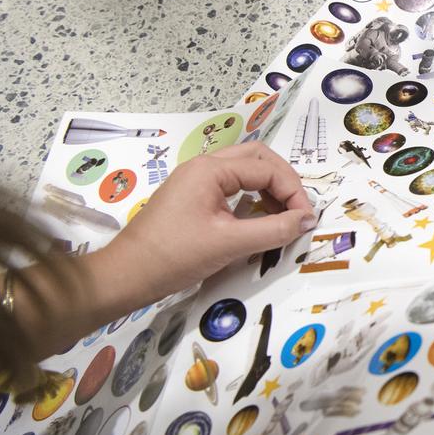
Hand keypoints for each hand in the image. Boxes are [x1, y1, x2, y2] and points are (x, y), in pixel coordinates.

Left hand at [97, 142, 314, 307]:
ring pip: (244, 170)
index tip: (306, 220)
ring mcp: (195, 181)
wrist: (125, 277)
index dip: (293, 192)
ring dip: (269, 187)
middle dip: (283, 181)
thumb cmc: (174, 256)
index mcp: (210, 169)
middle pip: (257, 158)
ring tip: (283, 215)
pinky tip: (259, 218)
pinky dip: (252, 196)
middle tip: (298, 209)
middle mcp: (203, 166)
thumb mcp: (229, 244)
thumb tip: (308, 220)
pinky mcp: (191, 197)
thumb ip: (274, 230)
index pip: (266, 169)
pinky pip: (231, 185)